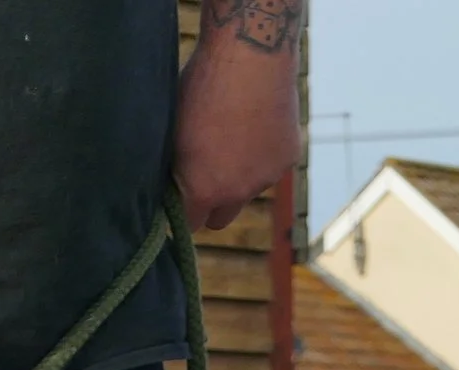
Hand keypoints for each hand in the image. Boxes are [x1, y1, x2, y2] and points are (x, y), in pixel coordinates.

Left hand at [175, 4, 304, 231]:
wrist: (250, 56)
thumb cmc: (201, 86)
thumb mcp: (174, 131)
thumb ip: (175, 170)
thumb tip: (170, 187)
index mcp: (204, 189)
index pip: (189, 225)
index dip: (181, 214)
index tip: (177, 202)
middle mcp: (238, 192)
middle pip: (220, 219)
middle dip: (210, 204)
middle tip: (203, 173)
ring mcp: (267, 177)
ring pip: (247, 189)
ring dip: (238, 175)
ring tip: (232, 133)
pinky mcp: (288, 158)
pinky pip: (270, 166)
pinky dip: (262, 154)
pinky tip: (255, 123)